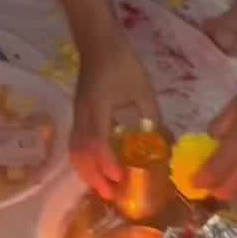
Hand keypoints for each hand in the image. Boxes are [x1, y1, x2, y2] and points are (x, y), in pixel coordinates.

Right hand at [71, 44, 160, 198]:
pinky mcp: (78, 114)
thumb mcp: (143, 88)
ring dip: (87, 172)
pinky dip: (85, 161)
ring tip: (104, 188)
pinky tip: (98, 168)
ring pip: (75, 151)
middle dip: (94, 177)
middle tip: (112, 195)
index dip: (106, 162)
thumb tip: (161, 142)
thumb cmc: (122, 63)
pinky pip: (76, 144)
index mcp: (99, 107)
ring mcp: (77, 115)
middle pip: (80, 153)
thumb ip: (151, 115)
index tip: (120, 178)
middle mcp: (83, 115)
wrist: (97, 42)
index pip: (97, 141)